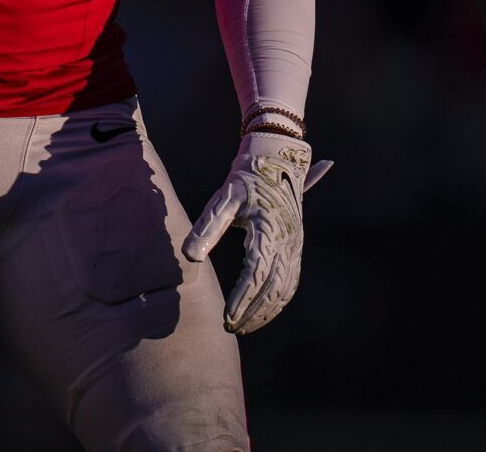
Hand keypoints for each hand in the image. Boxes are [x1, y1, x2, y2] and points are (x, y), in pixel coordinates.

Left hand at [183, 131, 330, 334]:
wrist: (277, 157)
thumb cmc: (245, 177)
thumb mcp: (224, 198)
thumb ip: (208, 227)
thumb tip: (189, 256)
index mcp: (270, 230)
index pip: (256, 274)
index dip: (242, 299)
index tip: (226, 318)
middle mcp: (287, 240)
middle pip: (273, 287)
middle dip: (253, 312)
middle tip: (231, 328)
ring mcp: (295, 244)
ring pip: (285, 288)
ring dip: (267, 311)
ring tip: (244, 326)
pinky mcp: (296, 245)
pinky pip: (291, 280)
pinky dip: (278, 300)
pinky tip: (263, 312)